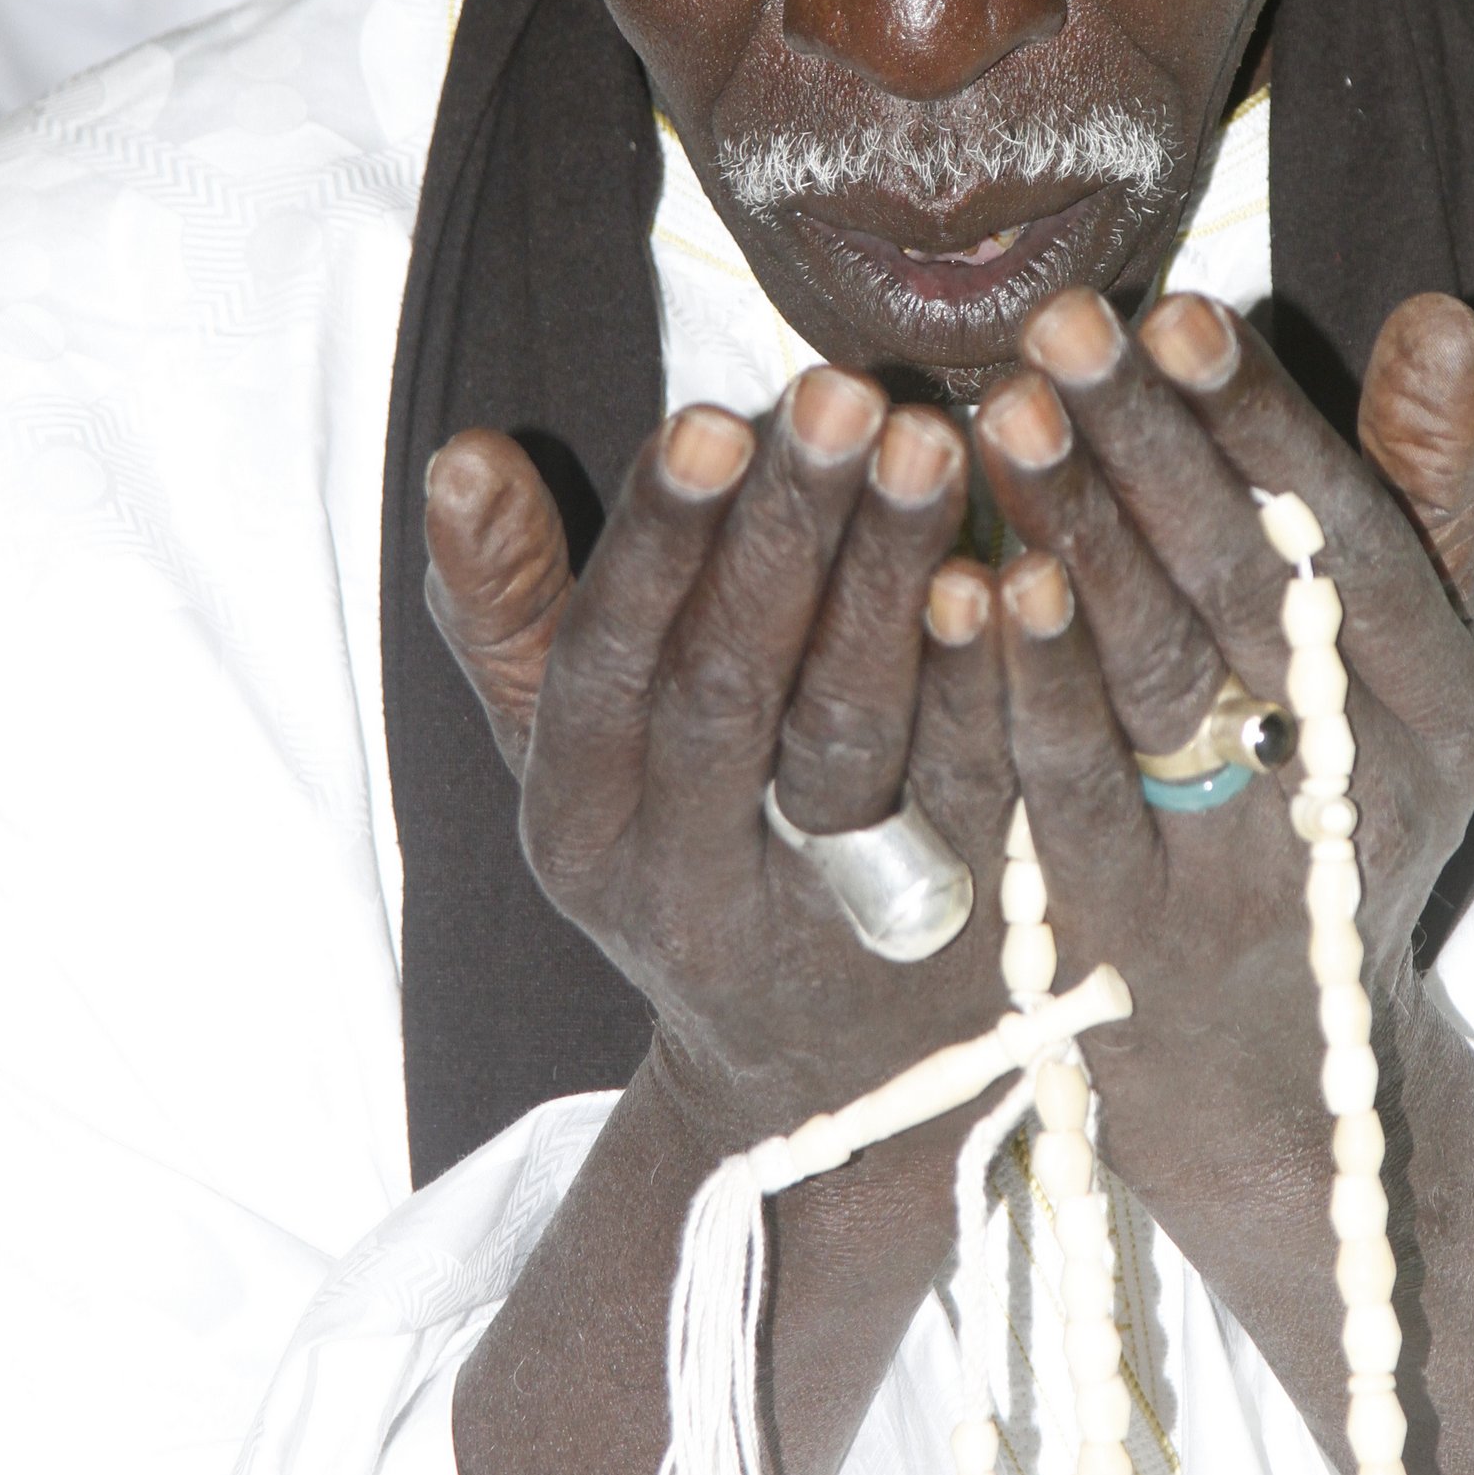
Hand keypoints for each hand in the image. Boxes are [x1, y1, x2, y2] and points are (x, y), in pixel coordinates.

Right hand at [422, 370, 1014, 1147]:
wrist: (819, 1080)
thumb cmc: (680, 840)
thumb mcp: (571, 750)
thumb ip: (510, 607)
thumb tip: (463, 456)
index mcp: (581, 825)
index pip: (602, 671)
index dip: (656, 543)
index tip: (712, 418)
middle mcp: (688, 883)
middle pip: (731, 696)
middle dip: (784, 534)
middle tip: (839, 394)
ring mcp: (826, 914)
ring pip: (853, 739)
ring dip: (890, 582)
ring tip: (928, 446)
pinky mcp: (957, 920)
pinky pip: (970, 789)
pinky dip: (986, 680)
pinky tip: (1010, 574)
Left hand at [971, 283, 1473, 1205]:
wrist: (1281, 1079)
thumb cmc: (1334, 805)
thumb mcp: (1406, 663)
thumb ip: (1421, 491)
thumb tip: (1439, 314)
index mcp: (1431, 706)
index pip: (1353, 541)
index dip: (1266, 421)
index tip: (1180, 308)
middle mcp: (1353, 792)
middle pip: (1245, 598)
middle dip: (1149, 448)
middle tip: (1057, 328)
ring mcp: (1234, 876)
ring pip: (1150, 689)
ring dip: (1075, 542)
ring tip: (999, 416)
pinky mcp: (1118, 938)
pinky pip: (1059, 794)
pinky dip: (1013, 686)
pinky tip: (963, 581)